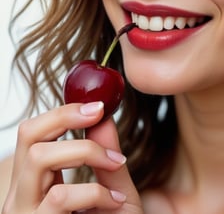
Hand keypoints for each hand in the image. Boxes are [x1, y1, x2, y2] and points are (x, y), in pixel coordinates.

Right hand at [2, 102, 142, 212]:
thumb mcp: (113, 193)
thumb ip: (106, 159)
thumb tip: (103, 117)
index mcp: (38, 183)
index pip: (34, 133)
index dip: (63, 112)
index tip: (98, 105)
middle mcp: (23, 196)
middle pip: (28, 134)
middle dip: (65, 116)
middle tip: (98, 112)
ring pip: (39, 158)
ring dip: (85, 151)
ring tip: (115, 163)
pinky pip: (59, 196)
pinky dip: (92, 191)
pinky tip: (113, 204)